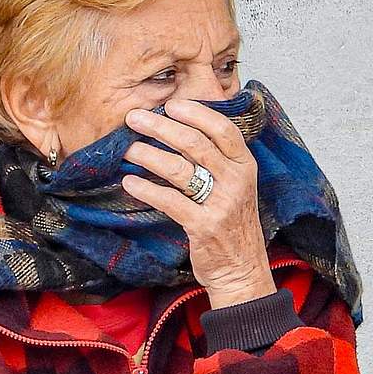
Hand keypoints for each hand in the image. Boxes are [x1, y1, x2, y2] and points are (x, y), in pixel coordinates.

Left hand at [118, 99, 275, 308]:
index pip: (222, 129)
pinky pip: (169, 201)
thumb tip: (180, 131)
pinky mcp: (204, 226)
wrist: (241, 269)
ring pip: (179, 169)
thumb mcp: (235, 187)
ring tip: (127, 149)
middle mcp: (237, 180)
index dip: (196, 113)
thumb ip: (216, 161)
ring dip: (148, 155)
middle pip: (195, 143)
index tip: (170, 104)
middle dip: (161, 127)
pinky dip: (146, 189)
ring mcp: (222, 203)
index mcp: (245, 166)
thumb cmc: (231, 224)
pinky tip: (129, 182)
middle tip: (134, 119)